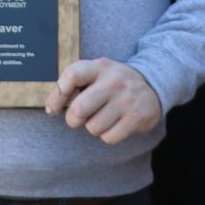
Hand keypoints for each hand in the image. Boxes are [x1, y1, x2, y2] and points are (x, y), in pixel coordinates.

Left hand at [46, 59, 162, 144]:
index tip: (53, 108)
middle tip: (78, 118)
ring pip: (93, 127)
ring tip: (102, 117)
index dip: (57, 95)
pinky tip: (114, 124)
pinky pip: (108, 137)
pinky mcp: (136, 118)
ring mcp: (126, 100)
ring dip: (93, 127)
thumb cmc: (114, 82)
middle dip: (73, 120)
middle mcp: (113, 81)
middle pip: (79, 109)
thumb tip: (51, 107)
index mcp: (100, 67)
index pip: (72, 76)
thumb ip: (75, 83)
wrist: (153, 85)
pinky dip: (107, 135)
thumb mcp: (97, 72)